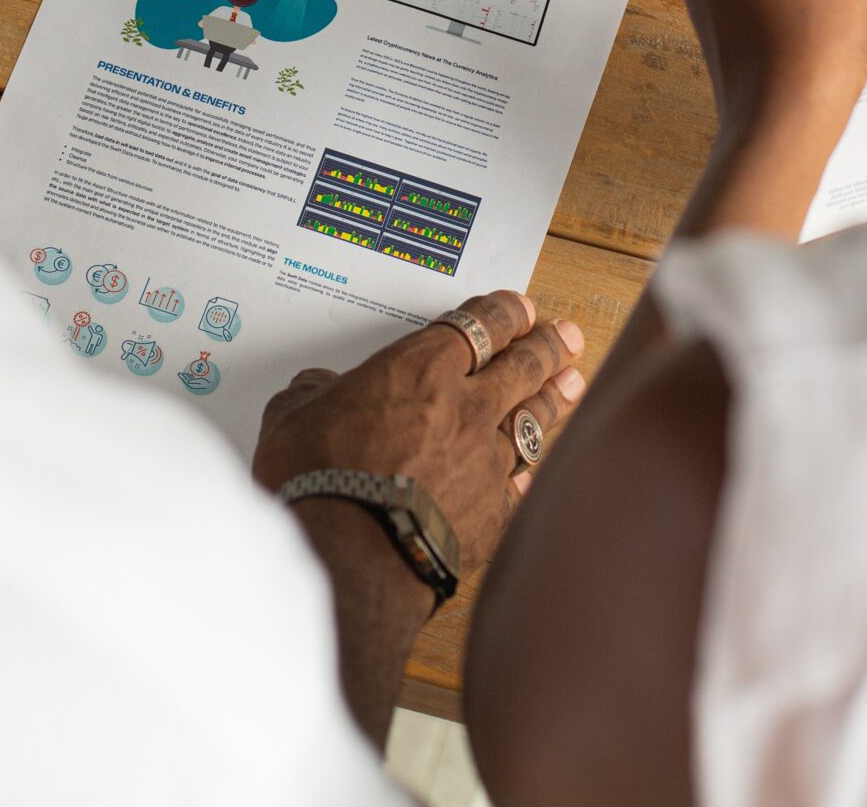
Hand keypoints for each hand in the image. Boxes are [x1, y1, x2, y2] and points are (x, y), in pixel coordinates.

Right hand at [253, 291, 584, 741]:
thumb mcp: (292, 418)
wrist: (353, 558)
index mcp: (420, 369)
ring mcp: (487, 461)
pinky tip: (535, 470)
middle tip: (568, 335)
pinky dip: (528, 474)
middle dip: (547, 346)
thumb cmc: (319, 480)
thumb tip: (315, 388)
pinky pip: (521, 485)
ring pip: (533, 420)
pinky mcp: (493, 514)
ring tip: (574, 382)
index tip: (519, 308)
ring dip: (554, 399)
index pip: (476, 326)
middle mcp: (466, 408)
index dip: (501, 313)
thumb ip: (313, 393)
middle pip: (522, 366)